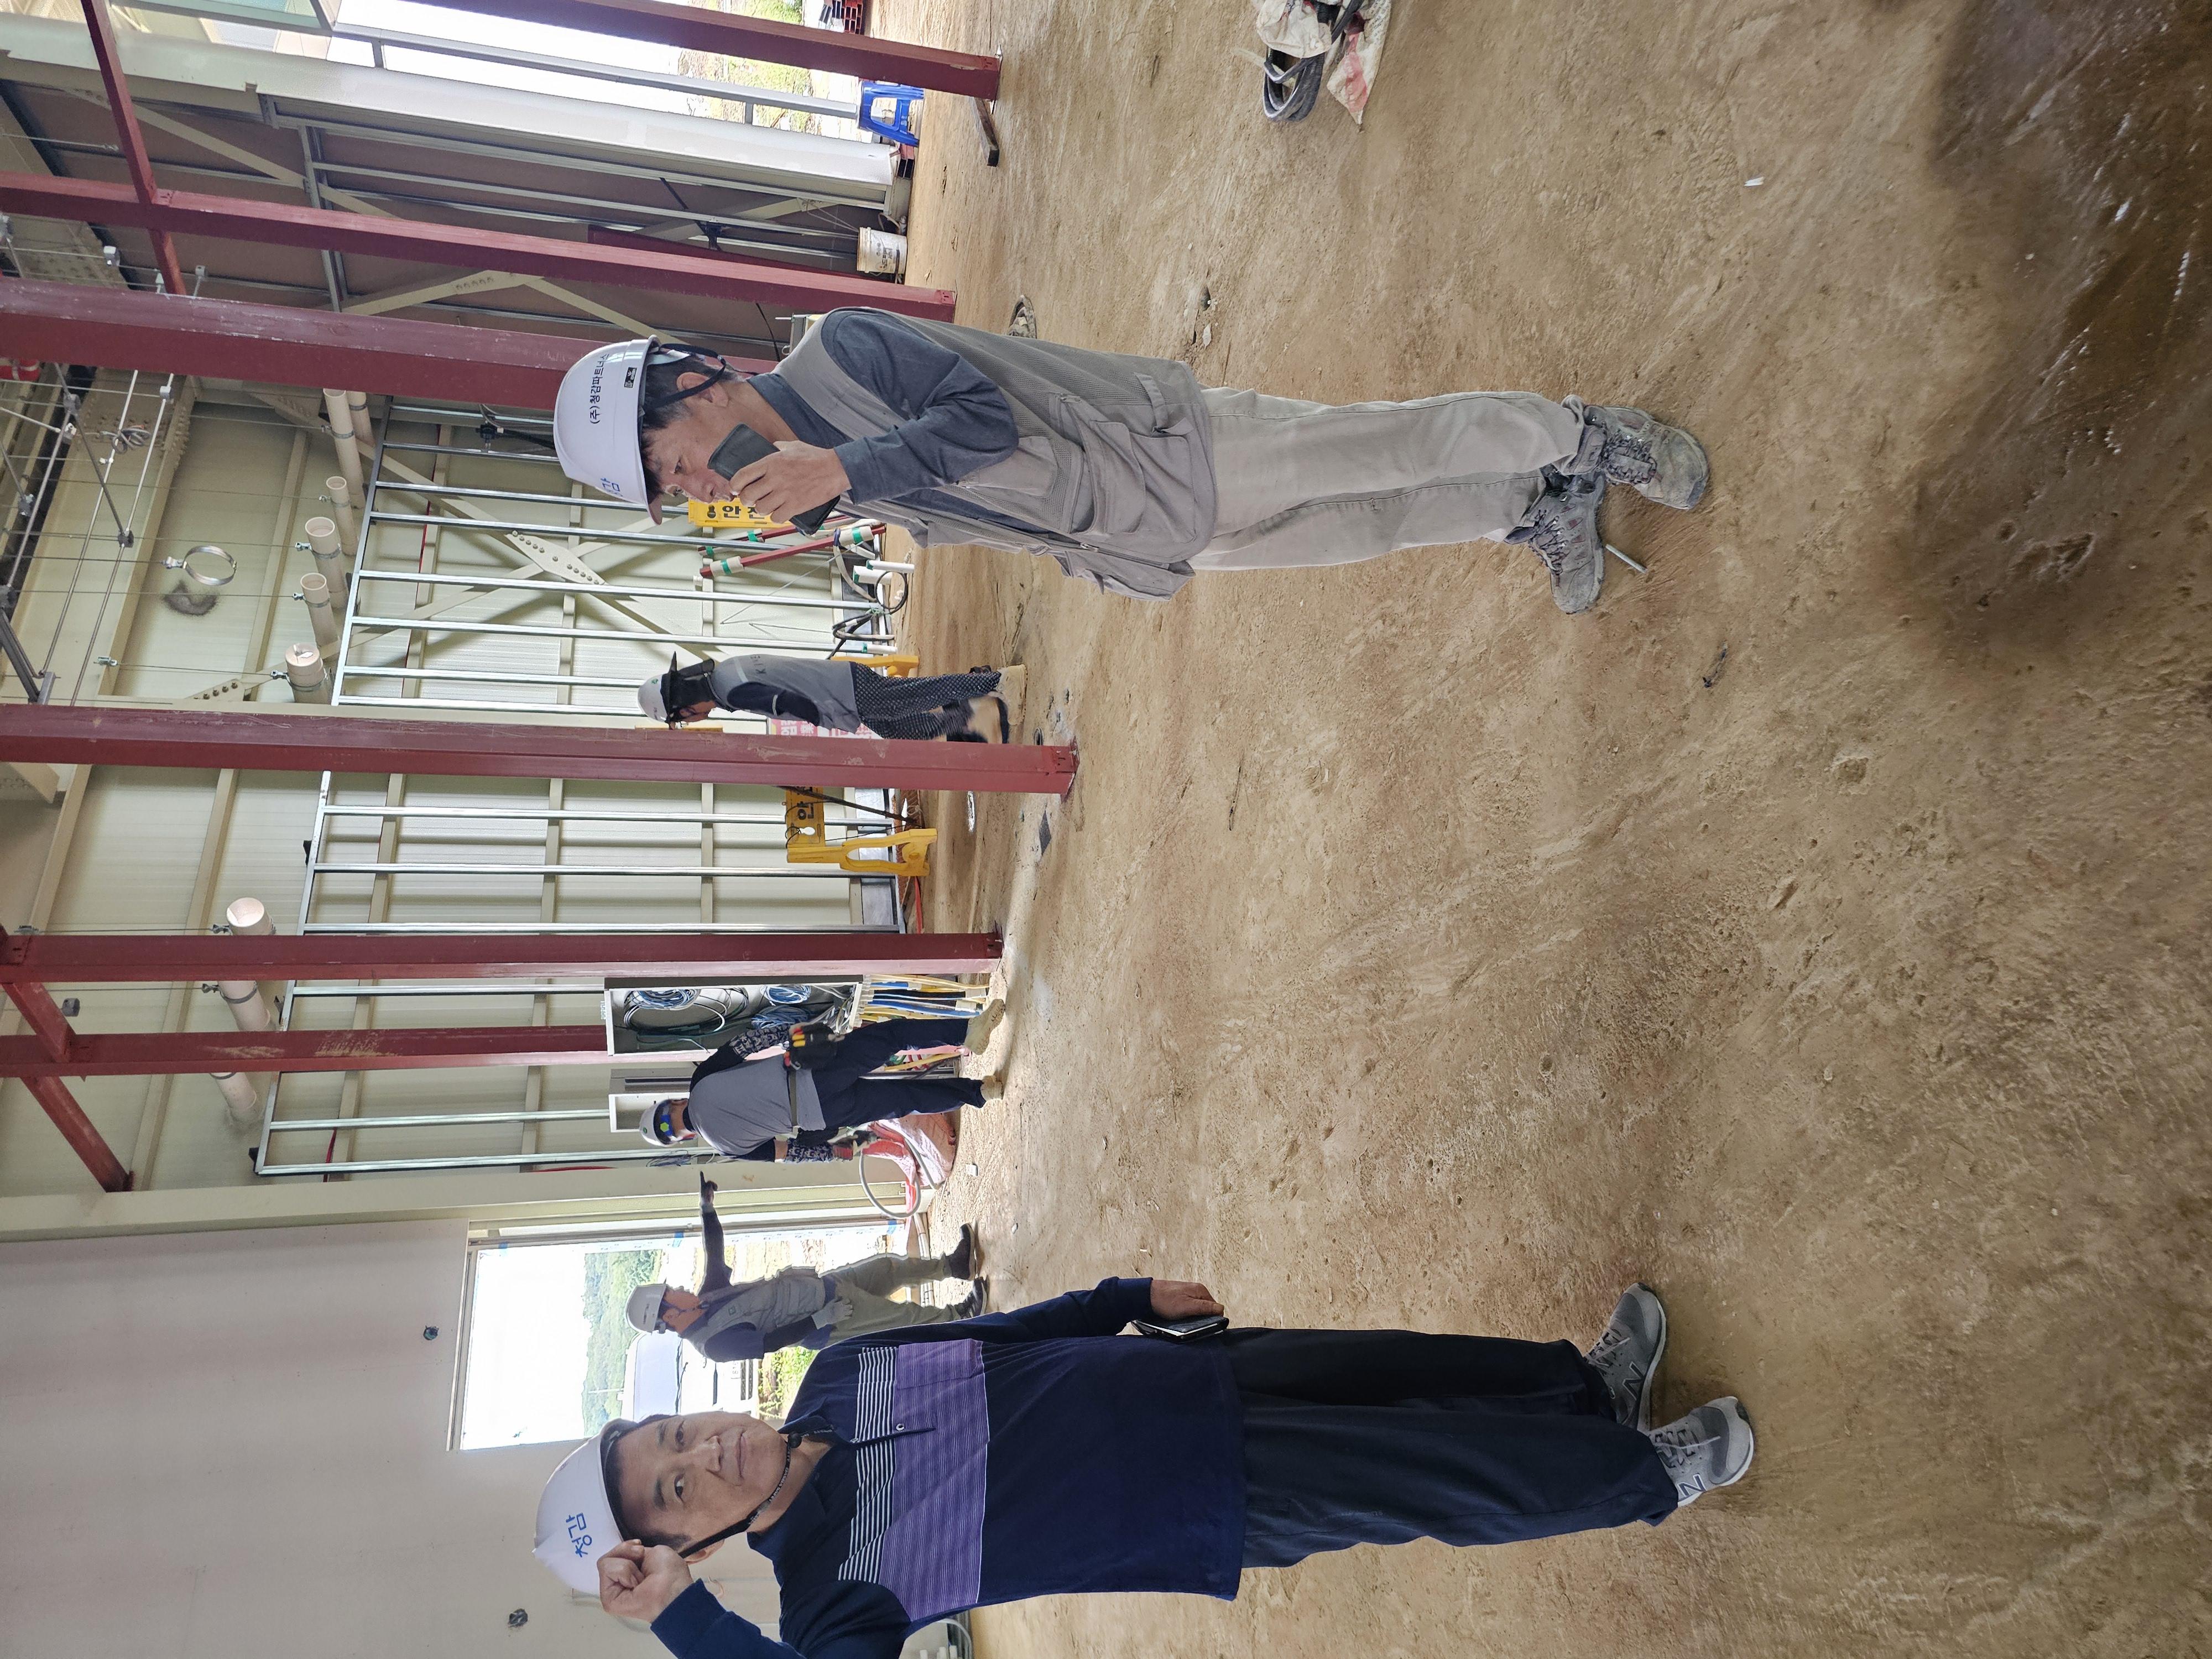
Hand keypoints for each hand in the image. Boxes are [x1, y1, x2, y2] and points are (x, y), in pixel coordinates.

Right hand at [598, 1539, 692, 1623]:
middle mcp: (619, 1583)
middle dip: (626, 1552)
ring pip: (605, 1562)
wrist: (672, 1589)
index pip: (615, 1554)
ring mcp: (612, 1592)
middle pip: (608, 1557)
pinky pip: (606, 1569)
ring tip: (641, 1579)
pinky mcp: (608, 1599)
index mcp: (630, 1573)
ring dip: (628, 1565)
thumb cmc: (670, 1573)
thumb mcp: (652, 1552)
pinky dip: (624, 1571)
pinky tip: (635, 1584)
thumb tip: (622, 1555)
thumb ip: (632, 1553)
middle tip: (641, 1561)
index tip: (640, 1545)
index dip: (626, 1547)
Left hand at [732, 442, 848, 521]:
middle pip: (748, 496)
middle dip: (746, 500)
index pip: (742, 476)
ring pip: (760, 509)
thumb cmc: (816, 457)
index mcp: (771, 462)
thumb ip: (778, 447)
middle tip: (752, 500)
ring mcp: (785, 493)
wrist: (836, 469)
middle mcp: (775, 478)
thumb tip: (771, 447)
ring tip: (768, 506)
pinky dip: (776, 517)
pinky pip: (776, 518)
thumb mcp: (793, 446)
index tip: (736, 490)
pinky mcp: (795, 506)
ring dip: (762, 509)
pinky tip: (780, 512)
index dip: (734, 486)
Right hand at [817, 1297, 853, 1324]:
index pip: (848, 1300)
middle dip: (850, 1306)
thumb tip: (841, 1296)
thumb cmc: (827, 1308)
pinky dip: (849, 1316)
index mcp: (840, 1303)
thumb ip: (837, 1299)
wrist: (824, 1317)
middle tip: (849, 1306)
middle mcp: (842, 1308)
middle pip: (850, 1306)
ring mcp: (842, 1313)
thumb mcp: (831, 1302)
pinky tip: (848, 1315)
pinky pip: (848, 1317)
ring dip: (850, 1311)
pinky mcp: (842, 1318)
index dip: (848, 1300)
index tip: (847, 1301)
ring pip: (850, 1311)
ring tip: (849, 1310)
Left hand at [1149, 1280, 1223, 1319]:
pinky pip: (1188, 1308)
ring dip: (1192, 1317)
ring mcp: (1188, 1293)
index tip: (1204, 1326)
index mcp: (1200, 1290)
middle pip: (1206, 1309)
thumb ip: (1205, 1307)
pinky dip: (1185, 1314)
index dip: (1212, 1318)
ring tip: (1183, 1320)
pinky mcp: (1181, 1297)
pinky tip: (1178, 1317)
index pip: (1216, 1307)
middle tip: (1191, 1324)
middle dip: (1201, 1318)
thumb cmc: (1165, 1300)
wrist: (1146, 1295)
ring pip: (1197, 1309)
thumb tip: (1221, 1309)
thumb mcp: (1187, 1307)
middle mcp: (1196, 1290)